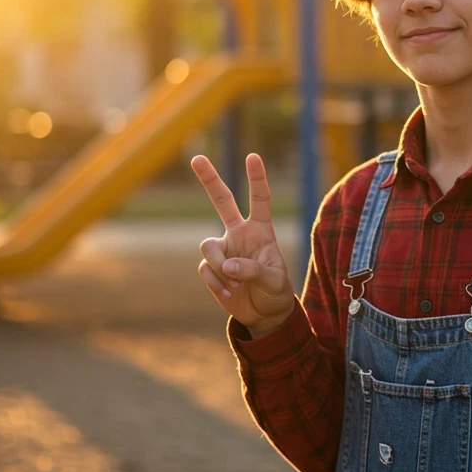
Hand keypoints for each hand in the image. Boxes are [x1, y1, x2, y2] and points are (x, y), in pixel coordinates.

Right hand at [191, 152, 296, 334]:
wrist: (264, 314)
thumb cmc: (276, 292)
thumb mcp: (274, 281)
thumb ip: (253, 270)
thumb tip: (228, 265)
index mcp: (261, 230)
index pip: (260, 200)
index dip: (257, 179)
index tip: (253, 157)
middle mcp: (240, 234)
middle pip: (222, 201)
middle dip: (210, 180)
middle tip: (196, 158)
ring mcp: (224, 249)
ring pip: (209, 246)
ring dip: (220, 267)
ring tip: (235, 284)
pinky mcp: (212, 268)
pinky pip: (205, 268)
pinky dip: (216, 282)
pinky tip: (229, 293)